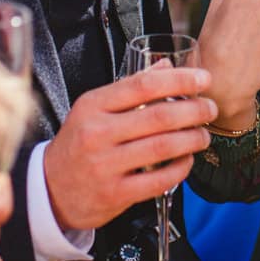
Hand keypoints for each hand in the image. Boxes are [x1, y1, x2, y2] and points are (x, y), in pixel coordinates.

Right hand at [44, 65, 215, 231]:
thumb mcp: (93, 109)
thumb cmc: (77, 145)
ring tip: (203, 135)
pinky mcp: (115, 193)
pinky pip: (158, 179)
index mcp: (93, 106)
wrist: (49, 190)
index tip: (202, 79)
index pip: (143, 85)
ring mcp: (106, 165)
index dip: (179, 80)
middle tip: (210, 108)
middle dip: (194, 111)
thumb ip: (130, 87)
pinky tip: (187, 160)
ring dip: (192, 139)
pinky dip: (180, 169)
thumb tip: (166, 66)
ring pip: (162, 147)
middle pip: (158, 117)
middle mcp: (98, 133)